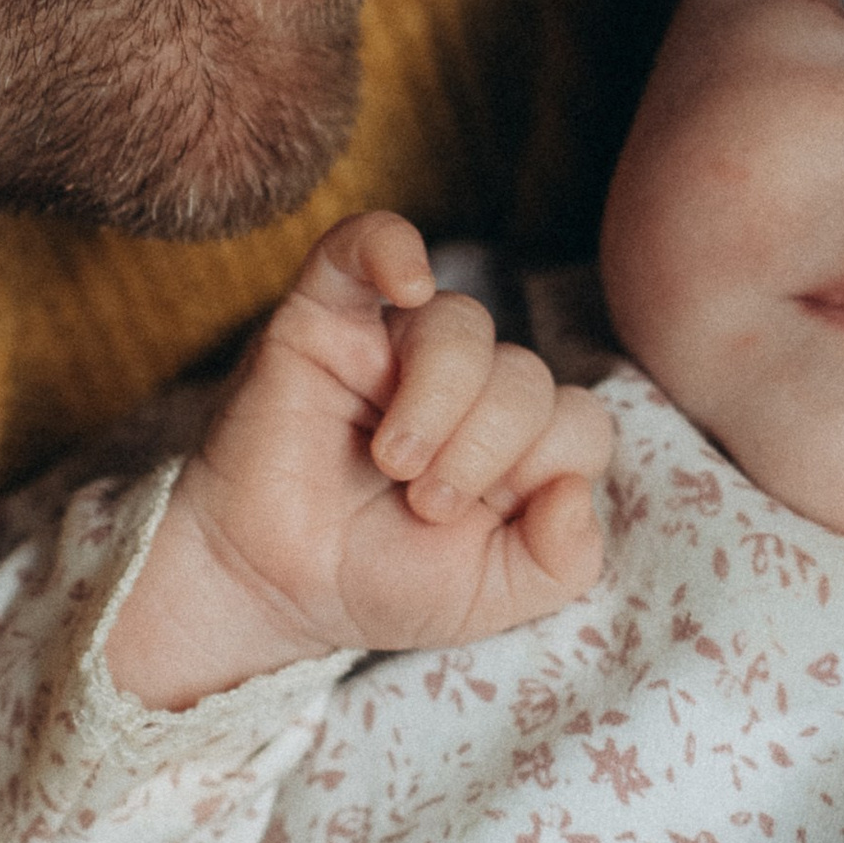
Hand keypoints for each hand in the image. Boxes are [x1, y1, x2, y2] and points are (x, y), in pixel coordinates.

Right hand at [108, 213, 613, 707]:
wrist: (265, 587)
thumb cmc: (379, 581)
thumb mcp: (490, 596)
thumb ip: (563, 560)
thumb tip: (575, 488)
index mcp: (519, 441)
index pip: (578, 422)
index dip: (538, 474)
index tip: (471, 526)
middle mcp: (470, 383)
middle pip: (525, 376)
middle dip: (482, 451)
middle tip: (422, 505)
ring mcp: (398, 344)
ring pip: (462, 323)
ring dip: (438, 398)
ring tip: (391, 459)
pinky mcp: (327, 317)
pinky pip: (364, 245)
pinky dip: (392, 247)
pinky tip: (408, 283)